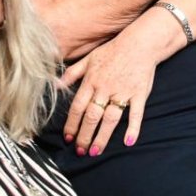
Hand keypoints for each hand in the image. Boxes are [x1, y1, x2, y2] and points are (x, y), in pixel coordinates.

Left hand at [60, 35, 157, 155]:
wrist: (140, 43)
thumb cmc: (113, 50)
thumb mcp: (89, 58)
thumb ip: (72, 73)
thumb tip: (55, 85)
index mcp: (91, 81)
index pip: (78, 107)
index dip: (71, 124)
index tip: (68, 138)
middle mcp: (105, 88)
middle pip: (92, 116)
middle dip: (84, 135)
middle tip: (80, 151)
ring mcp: (123, 92)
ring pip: (110, 118)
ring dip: (102, 137)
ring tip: (95, 151)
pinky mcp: (139, 94)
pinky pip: (136, 114)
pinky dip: (133, 128)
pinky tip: (128, 142)